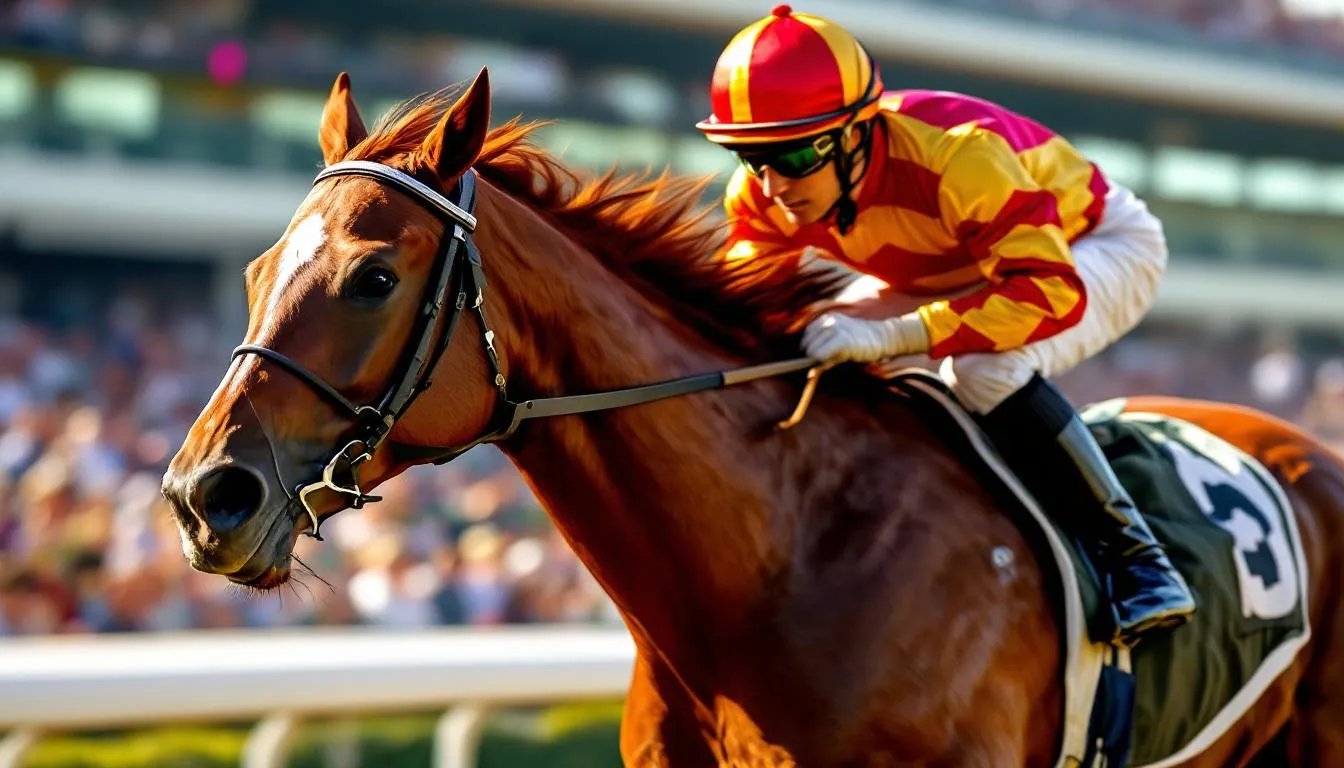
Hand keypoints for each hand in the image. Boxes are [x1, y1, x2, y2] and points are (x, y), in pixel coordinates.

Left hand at [800, 312, 930, 364]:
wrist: (884, 337)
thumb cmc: (861, 342)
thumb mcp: (839, 343)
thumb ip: (823, 354)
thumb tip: (810, 374)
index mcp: (826, 318)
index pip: (806, 337)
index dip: (811, 349)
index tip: (822, 356)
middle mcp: (828, 320)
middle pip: (807, 345)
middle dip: (815, 356)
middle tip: (832, 357)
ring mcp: (835, 328)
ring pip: (812, 351)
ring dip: (821, 359)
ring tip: (838, 356)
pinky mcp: (842, 339)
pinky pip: (821, 355)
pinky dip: (825, 362)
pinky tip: (839, 359)